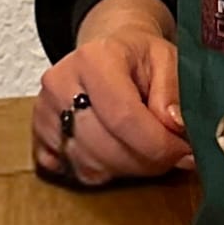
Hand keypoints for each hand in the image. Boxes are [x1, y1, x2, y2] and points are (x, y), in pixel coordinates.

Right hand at [31, 0, 192, 188]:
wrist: (107, 52)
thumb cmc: (139, 57)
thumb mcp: (168, 59)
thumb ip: (174, 91)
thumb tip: (174, 127)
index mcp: (94, 58)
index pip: (123, 116)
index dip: (158, 144)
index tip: (184, 153)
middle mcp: (60, 83)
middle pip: (104, 146)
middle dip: (146, 161)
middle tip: (174, 156)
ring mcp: (43, 111)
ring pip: (88, 164)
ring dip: (128, 169)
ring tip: (150, 152)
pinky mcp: (38, 135)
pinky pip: (73, 172)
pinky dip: (102, 172)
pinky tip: (122, 155)